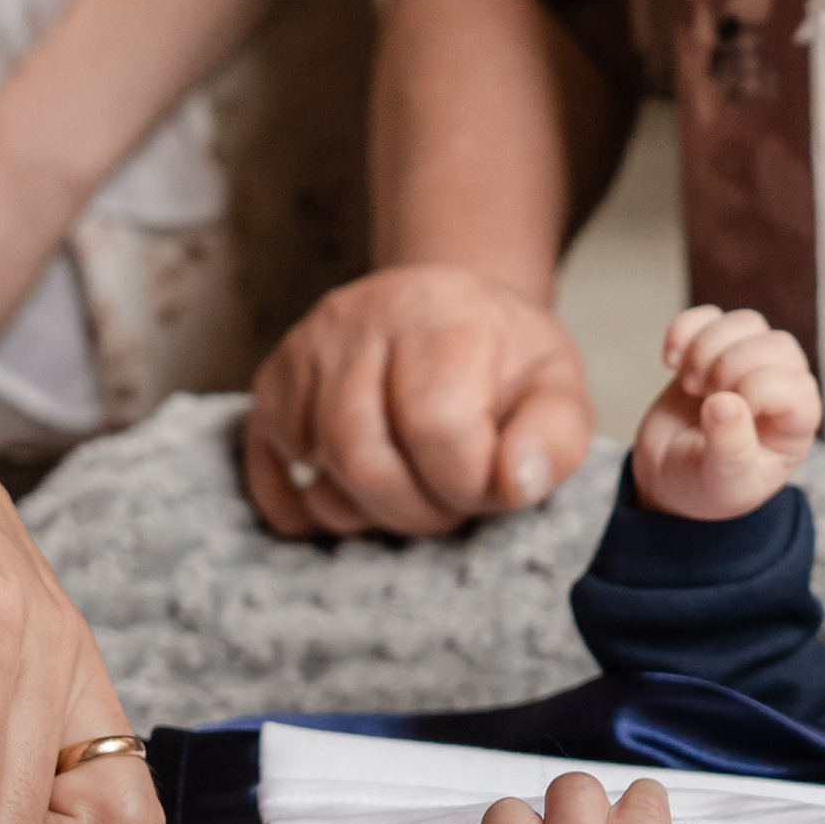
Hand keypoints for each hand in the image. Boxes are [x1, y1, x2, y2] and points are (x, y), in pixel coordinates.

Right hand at [245, 264, 592, 536]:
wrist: (446, 314)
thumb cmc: (503, 361)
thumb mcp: (556, 388)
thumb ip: (554, 438)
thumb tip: (515, 484)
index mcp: (440, 314)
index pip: (436, 425)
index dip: (466, 484)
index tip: (490, 484)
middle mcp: (359, 318)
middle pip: (362, 454)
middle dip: (413, 510)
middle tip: (448, 504)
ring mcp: (305, 348)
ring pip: (316, 466)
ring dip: (366, 509)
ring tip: (411, 491)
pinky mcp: (270, 382)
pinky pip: (268, 468)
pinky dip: (307, 506)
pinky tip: (351, 499)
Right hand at [630, 304, 820, 518]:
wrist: (670, 476)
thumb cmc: (708, 487)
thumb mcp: (723, 483)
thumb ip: (730, 449)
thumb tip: (724, 404)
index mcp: (797, 422)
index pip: (794, 384)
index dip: (752, 393)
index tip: (720, 418)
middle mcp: (782, 386)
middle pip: (776, 344)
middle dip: (730, 365)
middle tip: (703, 396)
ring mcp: (749, 362)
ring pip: (746, 323)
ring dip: (707, 347)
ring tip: (691, 385)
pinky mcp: (715, 348)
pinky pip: (708, 315)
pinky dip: (684, 329)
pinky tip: (670, 362)